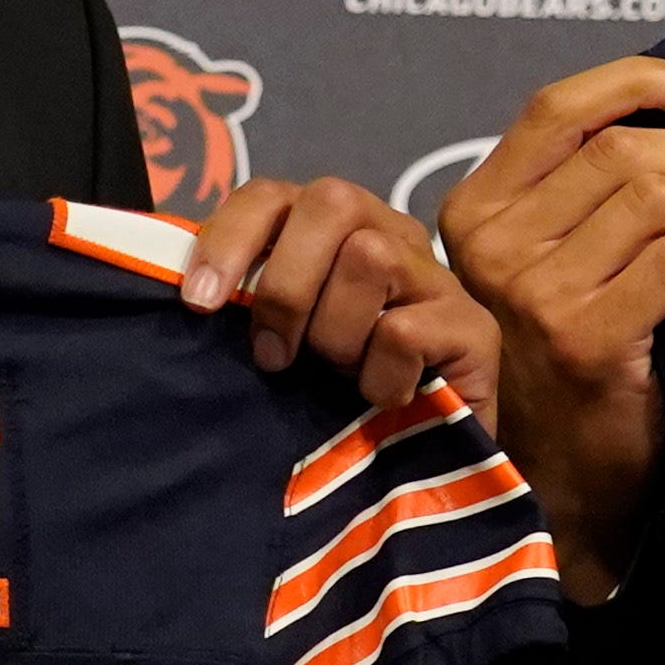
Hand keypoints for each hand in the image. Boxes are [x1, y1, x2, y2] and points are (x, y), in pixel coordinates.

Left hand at [183, 176, 499, 417]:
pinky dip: (376, 376)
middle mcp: (389, 233)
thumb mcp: (281, 343)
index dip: (229, 238)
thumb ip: (247, 305)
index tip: (199, 303)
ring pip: (371, 257)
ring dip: (335, 333)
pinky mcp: (473, 327)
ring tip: (339, 374)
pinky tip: (382, 400)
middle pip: (333, 202)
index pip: (273, 194)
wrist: (421, 470)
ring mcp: (435, 277)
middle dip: (287, 284)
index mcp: (332, 230)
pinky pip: (403, 331)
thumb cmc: (334, 398)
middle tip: (273, 356)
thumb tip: (190, 295)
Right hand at [437, 57, 664, 603]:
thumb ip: (581, 191)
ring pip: (656, 197)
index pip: (556, 110)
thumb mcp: (549, 262)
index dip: (634, 80)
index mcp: (473, 212)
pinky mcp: (583, 338)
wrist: (564, 481)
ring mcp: (532, 292)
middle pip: (621, 150)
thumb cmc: (568, 362)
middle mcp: (490, 246)